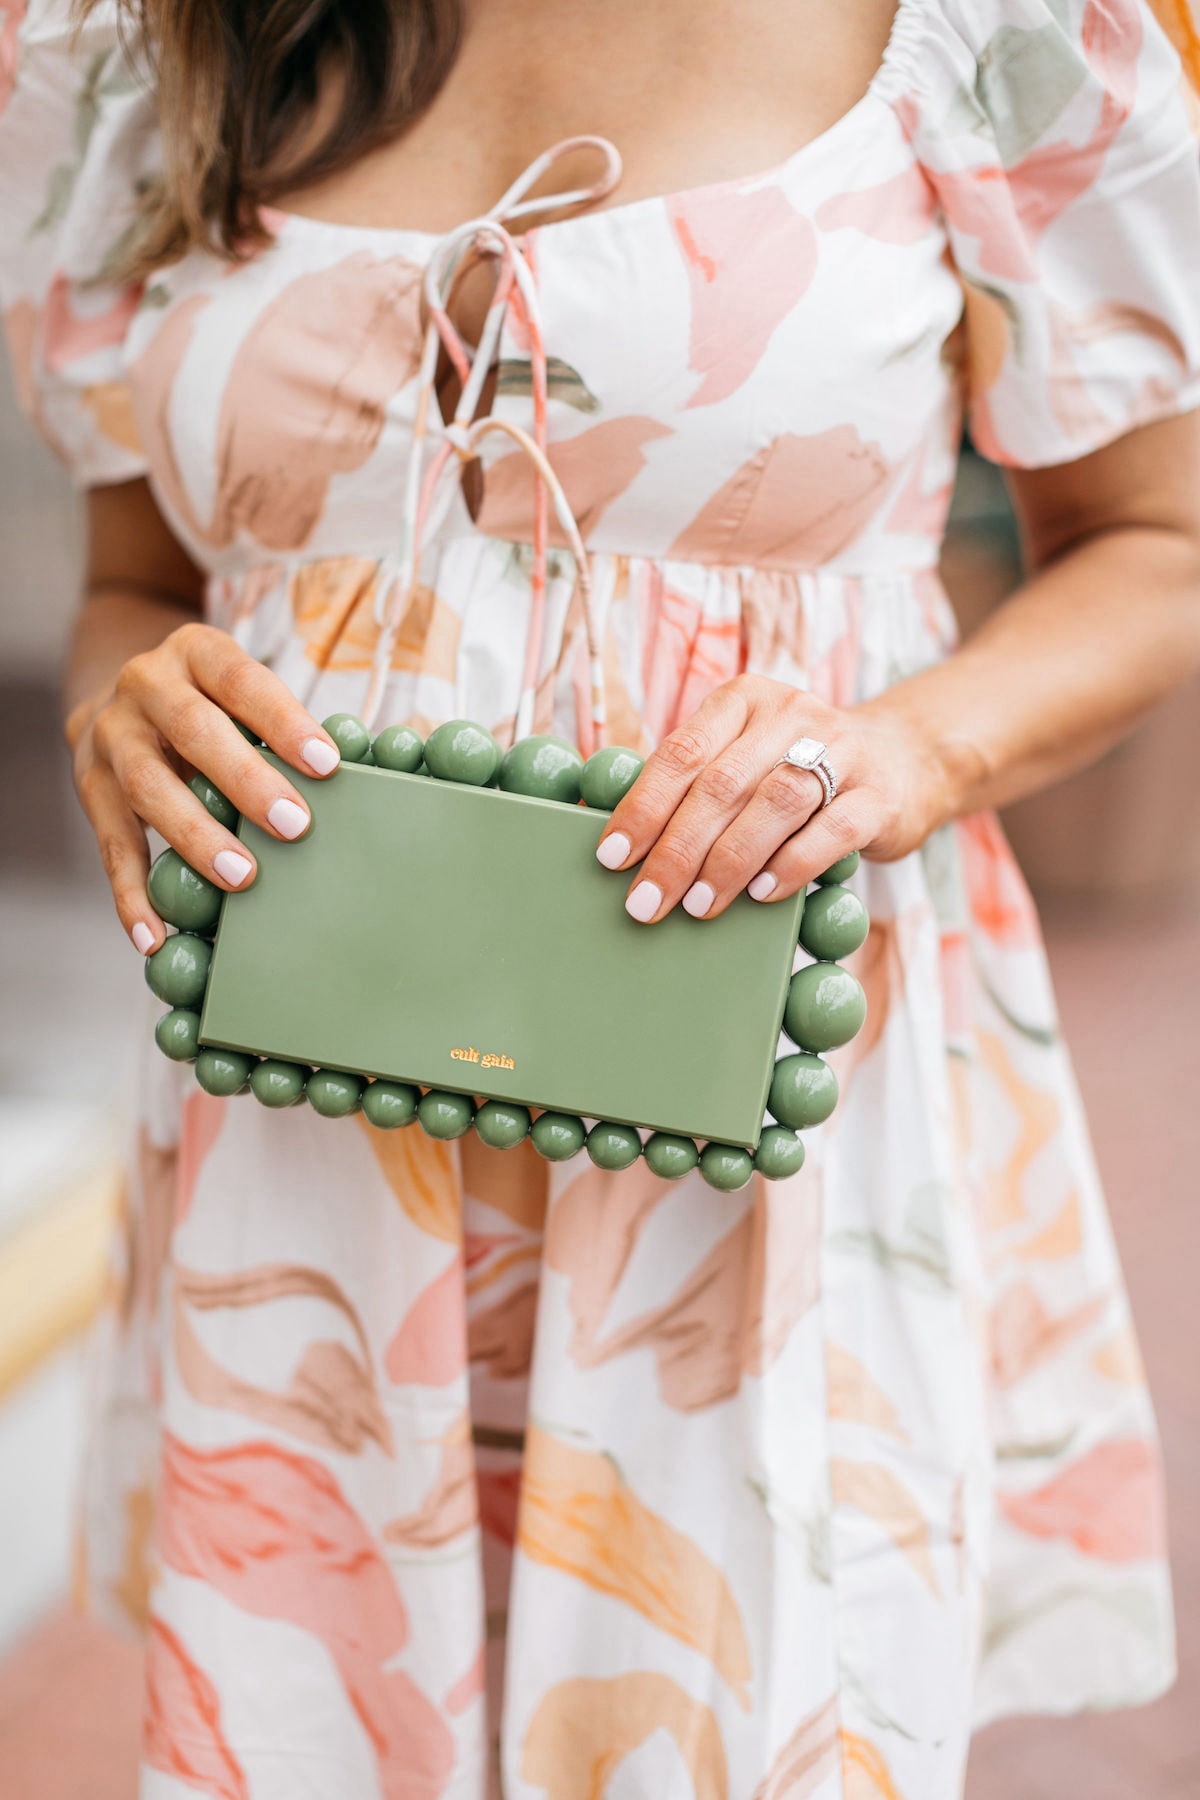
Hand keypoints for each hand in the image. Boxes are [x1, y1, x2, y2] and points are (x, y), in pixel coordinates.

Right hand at [67, 621, 341, 954]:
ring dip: (196, 836)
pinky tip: (155, 936)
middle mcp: (145, 684)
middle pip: (192, 730)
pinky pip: (110, 845)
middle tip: (294, 825)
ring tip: (240, 877)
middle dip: (245, 780)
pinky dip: (131, 895)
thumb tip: (369, 775)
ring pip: (149, 786)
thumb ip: (288, 726)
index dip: (284, 721)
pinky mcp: (89, 785)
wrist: (122, 695)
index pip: (242, 681)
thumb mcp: (244, 693)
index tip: (327, 765)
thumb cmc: (217, 704)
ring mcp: (111, 735)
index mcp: (196, 653)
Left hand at [594, 675, 952, 921]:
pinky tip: (763, 895)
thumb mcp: (747, 757)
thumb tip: (622, 845)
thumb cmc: (797, 772)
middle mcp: (792, 714)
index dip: (643, 807)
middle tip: (646, 902)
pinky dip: (792, 864)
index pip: (681, 752)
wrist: (904, 761)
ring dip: (729, 860)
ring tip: (698, 906)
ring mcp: (842, 751)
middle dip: (677, 849)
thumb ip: (697, 785)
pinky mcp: (879, 795)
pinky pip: (831, 830)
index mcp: (744, 700)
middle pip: (722, 783)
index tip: (612, 857)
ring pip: (775, 803)